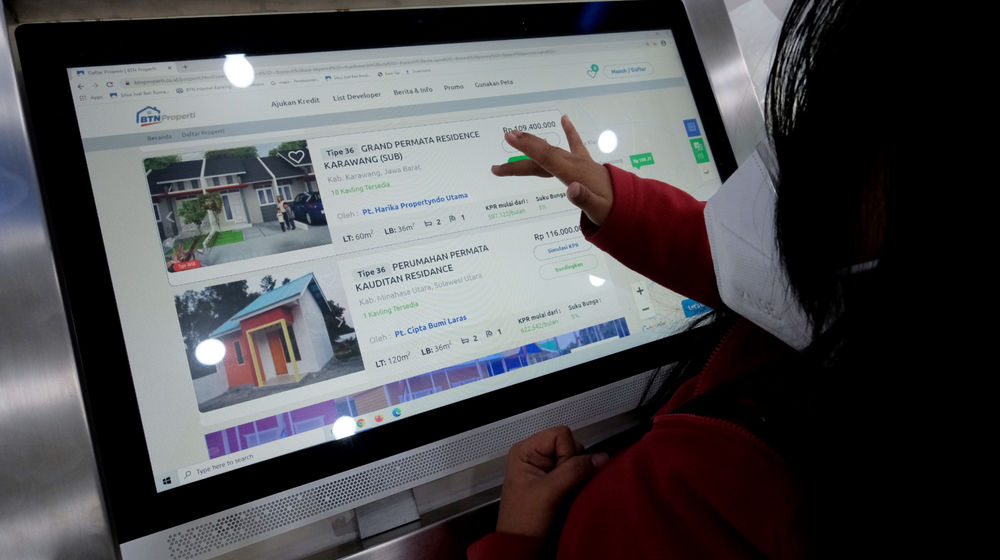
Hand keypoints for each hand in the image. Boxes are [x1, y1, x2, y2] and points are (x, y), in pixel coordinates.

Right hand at [492, 115, 613, 226]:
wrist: (629, 204)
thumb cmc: (611, 209)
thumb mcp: (598, 210)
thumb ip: (584, 200)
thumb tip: (572, 189)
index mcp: (573, 173)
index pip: (546, 158)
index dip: (528, 147)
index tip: (510, 137)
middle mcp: (573, 163)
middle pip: (542, 156)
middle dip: (521, 150)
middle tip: (501, 150)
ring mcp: (579, 161)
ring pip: (550, 152)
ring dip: (532, 145)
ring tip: (514, 136)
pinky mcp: (585, 162)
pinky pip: (575, 144)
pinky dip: (570, 131)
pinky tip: (565, 119)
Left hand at [496, 425, 609, 537]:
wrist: (522, 545)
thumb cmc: (522, 520)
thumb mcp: (547, 492)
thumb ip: (573, 471)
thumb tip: (600, 457)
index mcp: (526, 450)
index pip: (561, 434)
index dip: (567, 453)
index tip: (558, 474)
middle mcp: (536, 456)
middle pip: (571, 445)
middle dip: (573, 465)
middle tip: (559, 486)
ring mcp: (547, 469)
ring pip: (577, 460)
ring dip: (578, 476)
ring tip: (563, 493)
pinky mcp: (557, 482)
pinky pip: (577, 474)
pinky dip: (579, 484)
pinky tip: (569, 495)